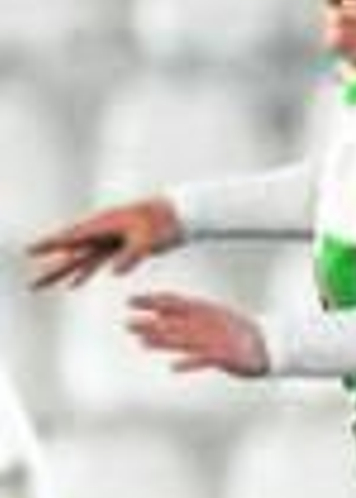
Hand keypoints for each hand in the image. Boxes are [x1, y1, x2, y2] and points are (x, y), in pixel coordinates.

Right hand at [29, 198, 181, 289]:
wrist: (182, 213)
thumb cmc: (165, 222)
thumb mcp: (147, 240)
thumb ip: (129, 256)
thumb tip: (114, 272)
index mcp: (105, 224)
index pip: (72, 237)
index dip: (51, 245)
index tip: (30, 250)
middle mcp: (102, 231)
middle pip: (71, 252)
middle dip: (51, 268)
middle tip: (32, 283)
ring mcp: (110, 238)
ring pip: (81, 258)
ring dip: (64, 272)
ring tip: (44, 283)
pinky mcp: (120, 245)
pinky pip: (97, 261)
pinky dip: (86, 272)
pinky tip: (74, 284)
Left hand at [125, 292, 268, 376]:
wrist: (269, 345)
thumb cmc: (237, 333)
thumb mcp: (211, 318)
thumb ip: (185, 317)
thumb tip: (159, 316)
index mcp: (203, 310)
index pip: (172, 302)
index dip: (151, 301)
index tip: (130, 301)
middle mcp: (205, 324)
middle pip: (173, 323)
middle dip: (150, 324)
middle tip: (127, 324)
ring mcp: (214, 340)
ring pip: (184, 340)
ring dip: (164, 342)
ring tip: (143, 343)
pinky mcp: (224, 357)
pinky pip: (204, 360)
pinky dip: (189, 363)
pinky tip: (174, 367)